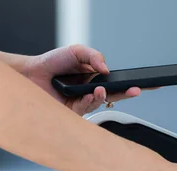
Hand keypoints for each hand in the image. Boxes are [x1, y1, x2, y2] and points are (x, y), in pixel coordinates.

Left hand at [23, 44, 141, 115]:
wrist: (31, 73)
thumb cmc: (52, 62)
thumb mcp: (76, 51)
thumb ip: (94, 56)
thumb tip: (106, 68)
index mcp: (95, 78)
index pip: (117, 83)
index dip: (131, 84)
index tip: (145, 83)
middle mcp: (91, 92)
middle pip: (114, 96)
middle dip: (127, 94)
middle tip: (136, 90)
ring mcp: (82, 103)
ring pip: (99, 103)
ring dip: (102, 96)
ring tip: (100, 89)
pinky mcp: (72, 112)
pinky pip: (85, 109)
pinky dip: (88, 101)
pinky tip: (88, 94)